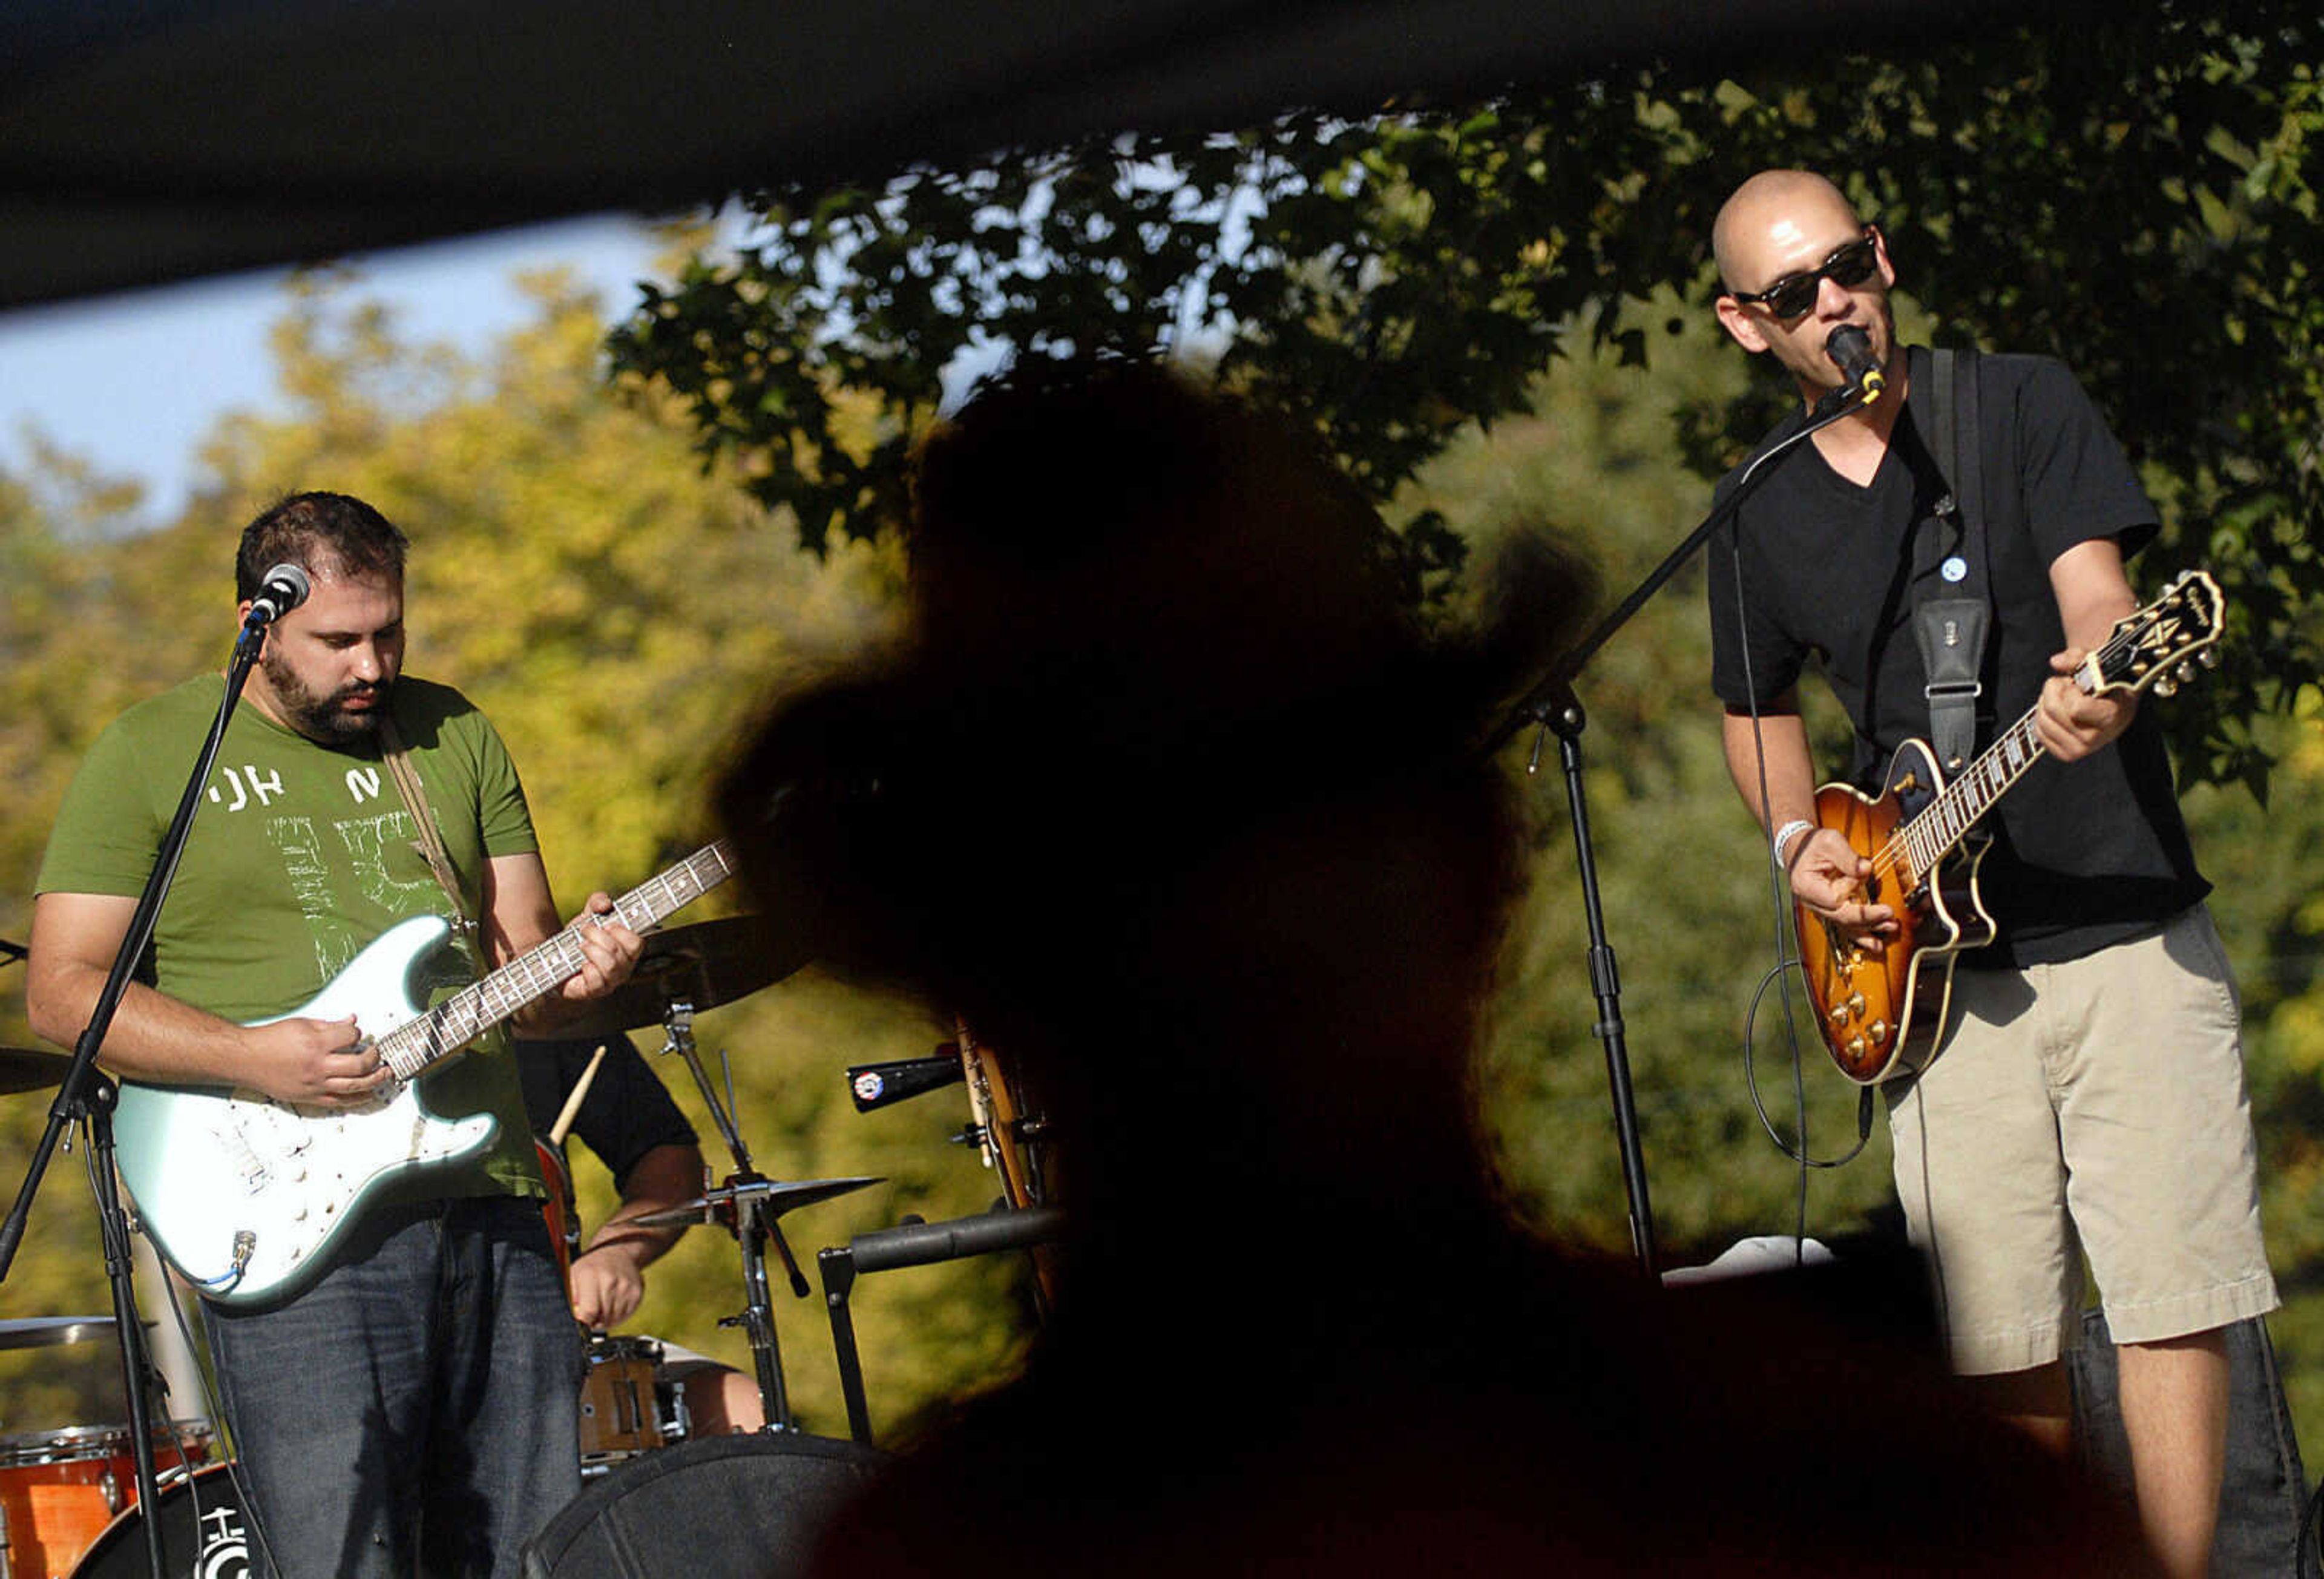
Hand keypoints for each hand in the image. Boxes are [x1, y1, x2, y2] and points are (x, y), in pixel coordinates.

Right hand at [242, 1015, 384, 1106]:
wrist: (246, 1059)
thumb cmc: (269, 1040)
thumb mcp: (302, 1024)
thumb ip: (330, 1025)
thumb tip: (352, 1021)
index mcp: (316, 1044)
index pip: (351, 1037)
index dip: (357, 1033)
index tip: (356, 1033)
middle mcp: (317, 1066)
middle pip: (360, 1065)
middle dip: (375, 1058)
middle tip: (379, 1054)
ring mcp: (315, 1084)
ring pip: (355, 1086)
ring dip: (375, 1080)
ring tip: (386, 1074)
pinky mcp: (310, 1097)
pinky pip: (340, 1102)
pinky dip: (358, 1099)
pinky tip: (369, 1094)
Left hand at [557, 893, 643, 1003]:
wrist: (555, 959)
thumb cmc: (578, 937)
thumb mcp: (588, 915)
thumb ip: (598, 902)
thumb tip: (605, 905)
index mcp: (628, 950)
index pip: (637, 943)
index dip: (622, 931)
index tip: (607, 924)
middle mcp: (624, 968)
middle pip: (620, 951)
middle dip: (599, 936)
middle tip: (585, 930)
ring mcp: (611, 982)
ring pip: (610, 965)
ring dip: (591, 950)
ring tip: (580, 945)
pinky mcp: (595, 992)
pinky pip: (597, 980)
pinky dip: (586, 968)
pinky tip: (580, 963)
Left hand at [568, 1243, 646, 1328]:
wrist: (618, 1253)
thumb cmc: (591, 1267)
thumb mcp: (574, 1275)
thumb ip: (572, 1297)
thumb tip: (578, 1319)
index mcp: (590, 1275)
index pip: (589, 1311)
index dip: (585, 1322)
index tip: (582, 1323)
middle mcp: (610, 1280)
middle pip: (602, 1318)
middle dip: (595, 1322)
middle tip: (591, 1314)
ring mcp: (626, 1287)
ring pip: (614, 1319)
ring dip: (606, 1320)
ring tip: (602, 1308)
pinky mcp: (637, 1293)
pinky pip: (625, 1316)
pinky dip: (617, 1316)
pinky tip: (613, 1304)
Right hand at [1787, 827, 1895, 945]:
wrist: (1800, 849)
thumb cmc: (1813, 844)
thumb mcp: (1829, 841)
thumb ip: (1847, 856)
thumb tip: (1866, 870)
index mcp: (1807, 886)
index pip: (1835, 902)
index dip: (1857, 902)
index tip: (1877, 898)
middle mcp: (1813, 903)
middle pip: (1842, 917)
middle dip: (1868, 918)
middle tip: (1890, 916)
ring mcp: (1821, 908)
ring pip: (1846, 925)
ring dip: (1869, 929)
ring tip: (1889, 929)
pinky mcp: (1831, 910)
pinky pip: (1846, 924)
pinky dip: (1862, 934)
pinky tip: (1875, 943)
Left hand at [2036, 647, 2135, 761]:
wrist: (2116, 705)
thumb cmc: (2107, 682)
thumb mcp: (2098, 664)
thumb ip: (2078, 657)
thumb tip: (2056, 661)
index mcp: (2111, 716)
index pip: (2075, 707)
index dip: (2071, 690)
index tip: (2081, 684)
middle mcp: (2096, 738)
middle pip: (2053, 710)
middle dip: (2055, 689)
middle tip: (2069, 686)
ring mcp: (2080, 750)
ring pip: (2042, 720)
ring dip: (2047, 702)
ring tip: (2066, 698)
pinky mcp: (2066, 755)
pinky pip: (2038, 732)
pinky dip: (2043, 716)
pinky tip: (2060, 711)